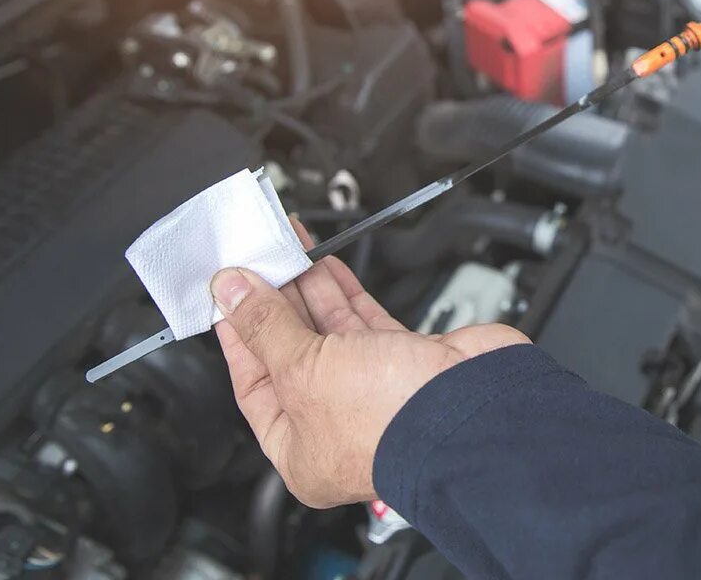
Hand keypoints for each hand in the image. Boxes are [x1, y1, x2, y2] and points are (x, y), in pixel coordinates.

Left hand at [211, 219, 528, 507]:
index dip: (238, 337)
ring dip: (307, 288)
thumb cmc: (392, 421)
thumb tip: (231, 292)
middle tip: (256, 262)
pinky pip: (365, 320)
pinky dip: (344, 291)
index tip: (227, 296)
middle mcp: (339, 423)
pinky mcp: (406, 358)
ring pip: (330, 331)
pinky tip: (326, 265)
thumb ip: (264, 325)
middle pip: (292, 353)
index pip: (254, 384)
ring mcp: (375, 389)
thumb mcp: (303, 369)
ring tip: (286, 250)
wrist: (473, 405)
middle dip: (274, 304)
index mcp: (302, 450)